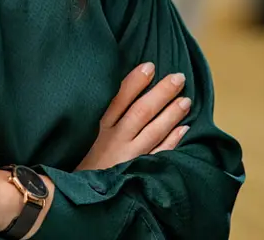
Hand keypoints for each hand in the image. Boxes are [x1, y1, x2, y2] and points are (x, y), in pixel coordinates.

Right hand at [75, 62, 190, 170]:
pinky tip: (184, 129)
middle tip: (179, 77)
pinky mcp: (137, 172)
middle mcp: (115, 139)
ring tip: (186, 100)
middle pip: (141, 111)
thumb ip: (96, 114)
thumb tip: (112, 89)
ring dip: (171, 114)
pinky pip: (159, 155)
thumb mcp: (80, 133)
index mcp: (98, 126)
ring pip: (154, 131)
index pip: (119, 98)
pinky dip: (172, 141)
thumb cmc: (79, 159)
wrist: (77, 196)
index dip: (135, 81)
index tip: (150, 66)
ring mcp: (128, 156)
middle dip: (161, 93)